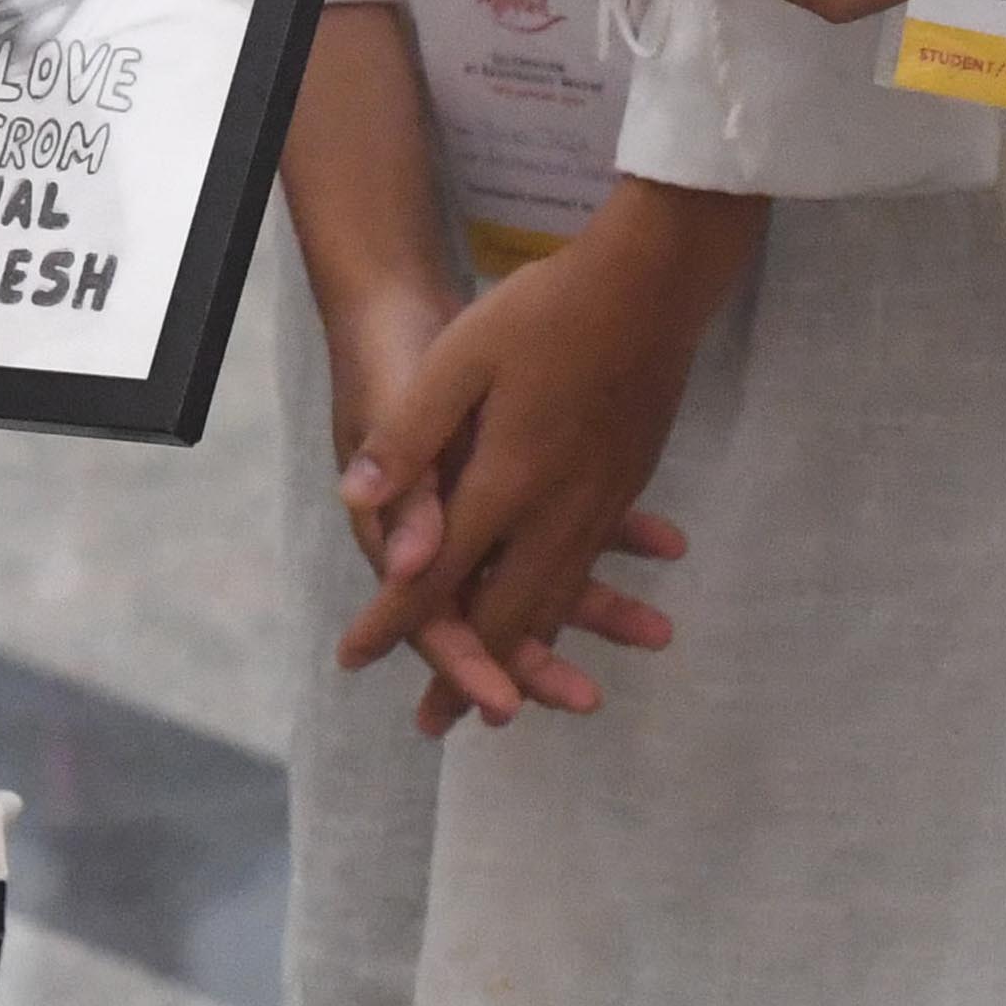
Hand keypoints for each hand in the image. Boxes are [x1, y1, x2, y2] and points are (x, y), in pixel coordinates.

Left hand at [337, 188, 736, 727]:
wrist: (653, 283)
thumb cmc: (544, 311)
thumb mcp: (459, 359)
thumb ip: (409, 436)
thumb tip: (353, 496)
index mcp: (504, 482)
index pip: (435, 574)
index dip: (392, 620)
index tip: (353, 660)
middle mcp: (554, 508)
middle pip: (502, 611)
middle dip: (463, 668)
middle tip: (432, 723)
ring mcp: (597, 499)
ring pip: (554, 597)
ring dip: (525, 651)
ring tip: (509, 698)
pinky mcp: (626, 480)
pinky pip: (589, 561)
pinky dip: (575, 604)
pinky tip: (577, 617)